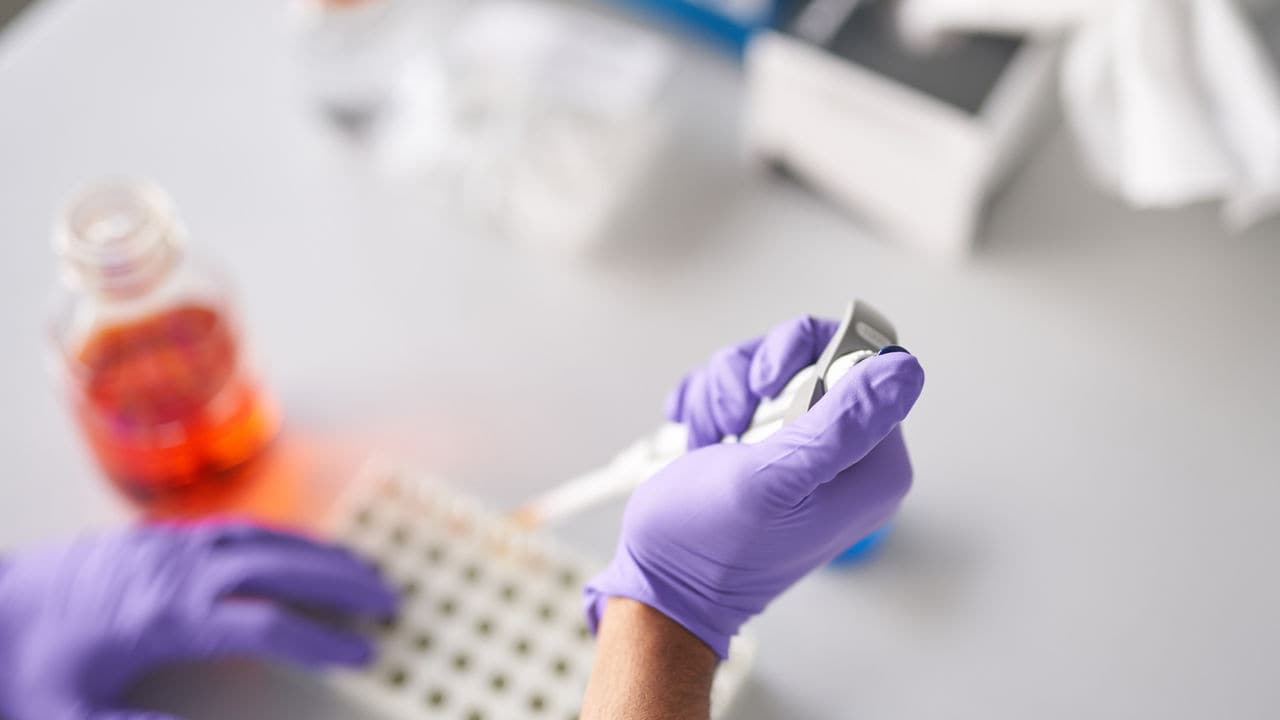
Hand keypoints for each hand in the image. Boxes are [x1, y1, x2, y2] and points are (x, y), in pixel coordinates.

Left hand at [0, 520, 397, 719]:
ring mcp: (167, 547)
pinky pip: (234, 527)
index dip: (317, 639)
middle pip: (276, 566)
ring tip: (365, 567)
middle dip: (340, 582)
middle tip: (390, 597)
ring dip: (318, 551)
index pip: (261, 624)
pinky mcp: (157, 538)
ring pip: (261, 538)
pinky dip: (279, 535)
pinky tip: (300, 548)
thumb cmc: (22, 669)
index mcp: (161, 618)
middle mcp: (174, 572)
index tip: (361, 653)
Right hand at [586, 316, 923, 656]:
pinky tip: (699, 435)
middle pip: (812, 354)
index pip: (866, 363)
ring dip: (724, 392)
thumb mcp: (773, 480)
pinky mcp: (765, 446)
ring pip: (768, 367)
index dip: (810, 358)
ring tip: (711, 438)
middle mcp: (846, 455)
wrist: (660, 584)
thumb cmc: (709, 546)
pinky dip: (710, 403)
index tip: (769, 389)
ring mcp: (803, 449)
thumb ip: (842, 425)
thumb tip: (905, 369)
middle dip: (754, 375)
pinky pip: (741, 387)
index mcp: (872, 467)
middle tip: (735, 420)